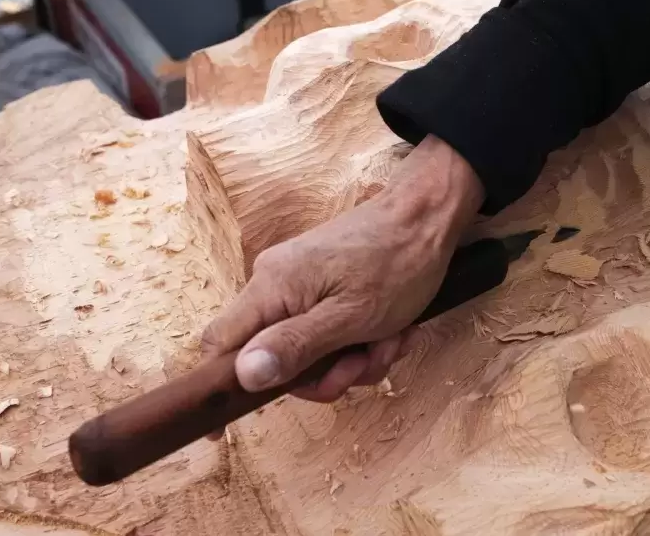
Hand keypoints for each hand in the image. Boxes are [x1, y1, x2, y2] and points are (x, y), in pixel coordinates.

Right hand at [200, 135, 483, 407]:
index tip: (221, 432)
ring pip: (310, 350)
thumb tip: (242, 376)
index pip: (219, 343)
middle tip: (364, 364)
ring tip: (391, 340)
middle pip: (274, 356)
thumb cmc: (397, 264)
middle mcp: (276, 282)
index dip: (220, 386)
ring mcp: (302, 283)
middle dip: (325, 373)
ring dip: (354, 358)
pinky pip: (330, 331)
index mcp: (271, 287)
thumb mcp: (351, 317)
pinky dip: (363, 340)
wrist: (431, 217)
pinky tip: (395, 330)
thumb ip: (295, 347)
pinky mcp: (326, 285)